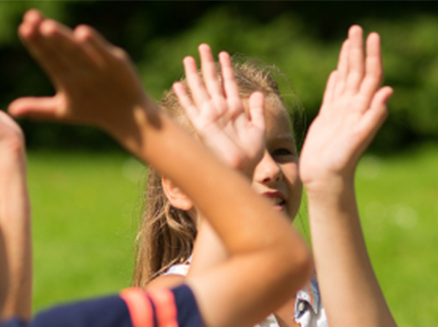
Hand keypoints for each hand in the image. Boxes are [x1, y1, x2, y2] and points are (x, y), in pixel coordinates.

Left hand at [8, 10, 156, 138]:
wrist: (127, 116)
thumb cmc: (94, 111)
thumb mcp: (63, 111)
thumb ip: (38, 108)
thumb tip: (10, 111)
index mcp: (64, 73)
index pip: (46, 55)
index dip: (34, 43)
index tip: (23, 28)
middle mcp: (78, 64)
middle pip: (58, 48)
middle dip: (44, 35)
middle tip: (30, 18)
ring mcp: (97, 62)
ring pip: (76, 49)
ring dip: (63, 38)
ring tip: (48, 27)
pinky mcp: (116, 62)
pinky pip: (102, 51)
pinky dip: (94, 43)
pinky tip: (82, 33)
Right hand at [173, 44, 264, 175]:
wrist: (242, 169)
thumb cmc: (252, 154)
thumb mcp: (258, 129)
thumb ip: (258, 111)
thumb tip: (259, 93)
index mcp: (235, 109)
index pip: (229, 84)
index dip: (226, 69)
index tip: (223, 54)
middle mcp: (221, 110)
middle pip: (213, 82)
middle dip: (208, 64)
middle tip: (204, 46)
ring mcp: (210, 116)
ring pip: (200, 90)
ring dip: (194, 74)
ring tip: (189, 58)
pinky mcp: (201, 126)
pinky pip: (190, 108)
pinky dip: (183, 97)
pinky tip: (177, 85)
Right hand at [299, 25, 392, 188]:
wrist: (327, 179)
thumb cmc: (342, 162)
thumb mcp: (358, 139)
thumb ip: (374, 116)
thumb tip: (388, 91)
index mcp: (362, 108)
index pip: (370, 76)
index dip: (372, 55)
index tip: (372, 35)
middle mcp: (354, 107)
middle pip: (357, 72)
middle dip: (358, 50)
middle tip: (357, 28)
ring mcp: (341, 112)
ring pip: (346, 79)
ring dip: (347, 60)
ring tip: (348, 41)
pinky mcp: (329, 119)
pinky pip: (333, 94)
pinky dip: (336, 81)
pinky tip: (337, 73)